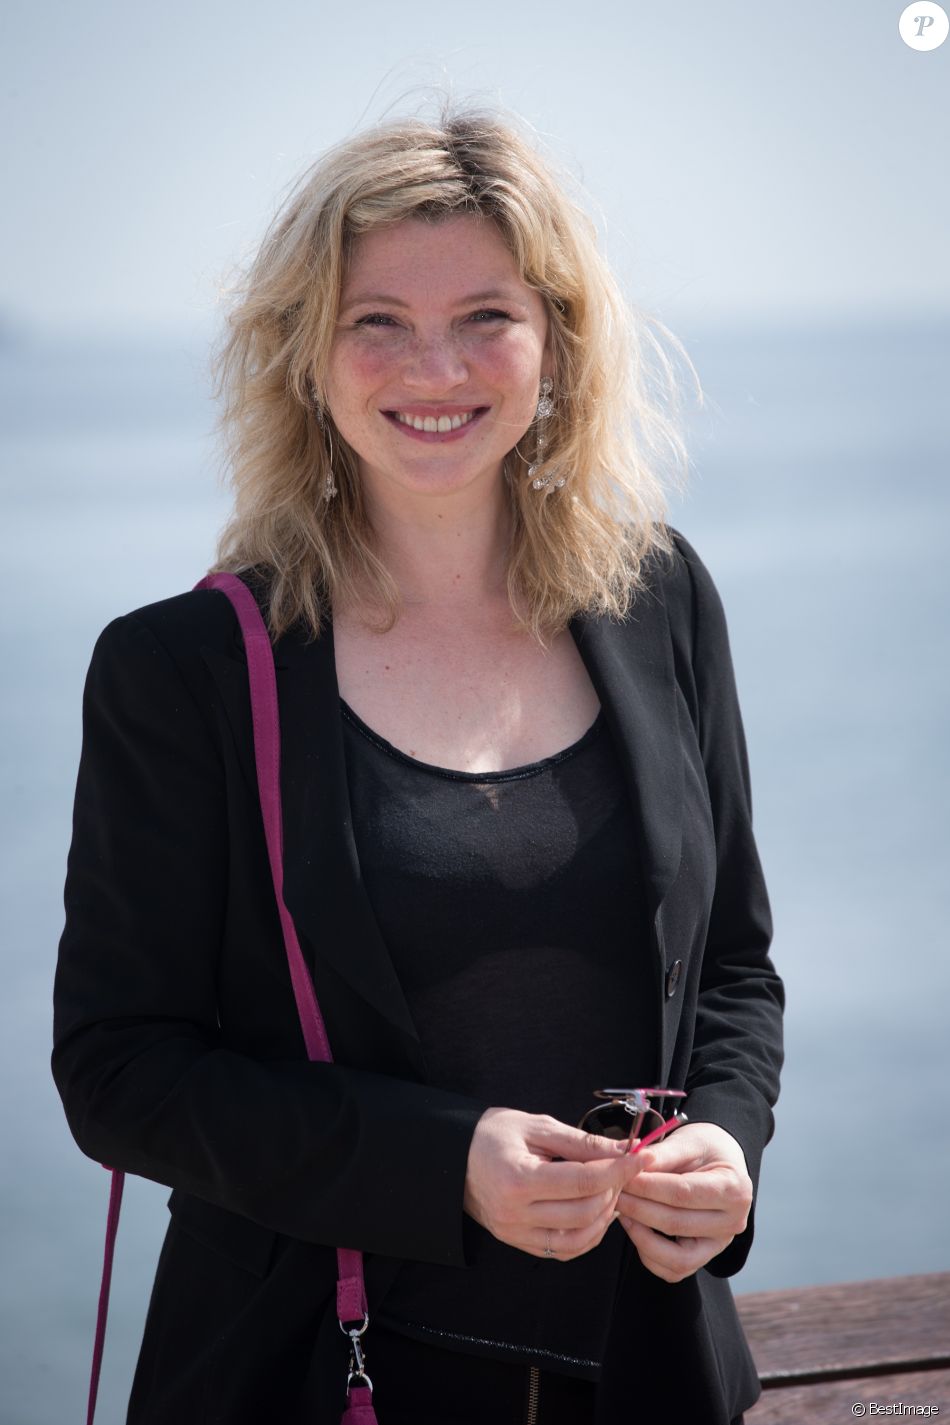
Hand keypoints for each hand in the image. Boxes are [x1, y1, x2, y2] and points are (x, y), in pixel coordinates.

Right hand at [463, 1107, 644, 1260]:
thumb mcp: (537, 1127)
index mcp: (518, 1179)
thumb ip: (581, 1142)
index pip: (583, 1181)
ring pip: (579, 1238)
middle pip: (585, 1212)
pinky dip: (588, 1235)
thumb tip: (624, 1150)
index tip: (641, 1157)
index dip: (618, 1170)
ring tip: (611, 1191)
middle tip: (623, 1169)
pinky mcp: (518, 1243)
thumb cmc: (494, 1135)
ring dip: (604, 1216)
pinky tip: (595, 1212)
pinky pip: (564, 1250)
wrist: (454, 1158)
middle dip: (614, 1190)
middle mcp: (515, 1214)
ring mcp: (515, 1234)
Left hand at [616, 1122, 751, 1282]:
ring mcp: (719, 1244)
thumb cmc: (704, 1148)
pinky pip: (673, 1269)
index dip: (647, 1187)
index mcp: (734, 1188)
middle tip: (613, 1191)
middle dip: (638, 1208)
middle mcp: (733, 1222)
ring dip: (641, 1236)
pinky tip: (634, 1226)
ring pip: (676, 1258)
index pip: (683, 1193)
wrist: (719, 1162)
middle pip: (677, 1224)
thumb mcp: (687, 1141)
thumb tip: (631, 1164)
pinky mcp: (704, 1257)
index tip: (621, 1176)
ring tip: (622, 1210)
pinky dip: (649, 1253)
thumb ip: (661, 1154)